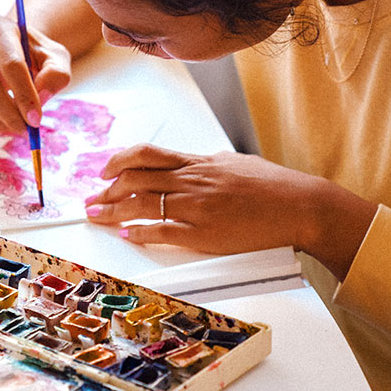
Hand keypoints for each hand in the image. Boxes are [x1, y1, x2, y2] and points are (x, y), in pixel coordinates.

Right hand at [0, 15, 70, 132]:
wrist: (10, 48)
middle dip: (10, 115)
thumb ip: (56, 74)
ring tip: (18, 127)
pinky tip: (2, 120)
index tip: (36, 120)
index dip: (24, 96)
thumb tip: (40, 97)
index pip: (11, 65)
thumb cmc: (34, 54)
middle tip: (27, 130)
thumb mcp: (55, 58)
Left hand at [85, 144, 376, 278]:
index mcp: (198, 162)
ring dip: (112, 211)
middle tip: (91, 199)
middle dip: (106, 190)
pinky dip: (140, 233)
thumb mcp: (234, 162)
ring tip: (96, 216)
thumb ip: (205, 163)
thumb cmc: (272, 185)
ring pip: (141, 204)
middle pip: (135, 179)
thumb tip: (186, 164)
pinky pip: (163, 232)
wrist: (299, 206)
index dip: (118, 161)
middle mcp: (192, 180)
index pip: (146, 155)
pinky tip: (127, 234)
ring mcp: (196, 207)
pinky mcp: (204, 234)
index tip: (104, 171)